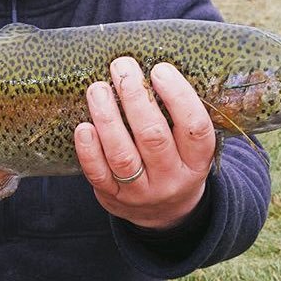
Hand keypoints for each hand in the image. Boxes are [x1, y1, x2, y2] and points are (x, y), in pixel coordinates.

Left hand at [74, 58, 214, 228]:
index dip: (178, 97)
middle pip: (153, 137)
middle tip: (121, 67)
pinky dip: (89, 150)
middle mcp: (171, 177)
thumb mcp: (189, 145)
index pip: (195, 128)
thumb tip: (149, 67)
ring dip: (107, 118)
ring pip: (122, 154)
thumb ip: (177, 114)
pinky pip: (99, 174)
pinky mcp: (113, 197)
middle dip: (135, 97)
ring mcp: (141, 191)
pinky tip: (83, 126)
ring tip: (98, 89)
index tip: (159, 69)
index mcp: (197, 160)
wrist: (164, 213)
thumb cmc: (175, 160)